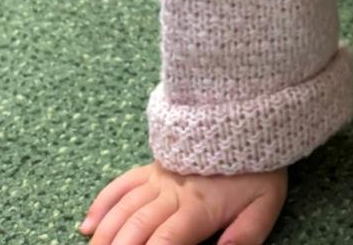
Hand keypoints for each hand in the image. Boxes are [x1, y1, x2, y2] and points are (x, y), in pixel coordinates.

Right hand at [80, 159, 286, 244]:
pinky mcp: (153, 167)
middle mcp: (172, 192)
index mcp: (198, 207)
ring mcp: (159, 177)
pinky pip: (121, 183)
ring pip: (122, 208)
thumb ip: (245, 236)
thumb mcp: (265, 204)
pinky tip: (88, 225)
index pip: (164, 241)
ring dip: (104, 234)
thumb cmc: (258, 169)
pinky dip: (102, 204)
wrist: (251, 120)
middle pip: (134, 228)